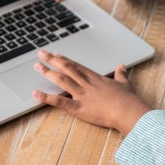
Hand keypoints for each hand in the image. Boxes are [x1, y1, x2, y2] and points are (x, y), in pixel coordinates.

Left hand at [33, 51, 150, 135]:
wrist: (128, 111)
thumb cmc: (128, 99)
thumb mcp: (125, 84)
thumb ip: (121, 74)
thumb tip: (122, 66)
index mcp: (96, 78)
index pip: (77, 66)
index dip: (65, 60)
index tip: (56, 54)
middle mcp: (87, 84)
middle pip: (67, 69)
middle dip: (53, 60)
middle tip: (41, 53)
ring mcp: (82, 95)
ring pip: (62, 80)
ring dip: (48, 73)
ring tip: (37, 66)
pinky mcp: (79, 108)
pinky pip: (61, 102)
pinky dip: (47, 98)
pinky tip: (36, 93)